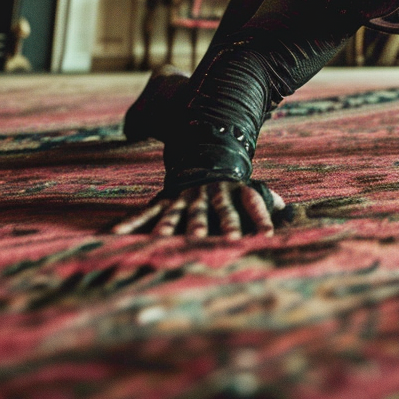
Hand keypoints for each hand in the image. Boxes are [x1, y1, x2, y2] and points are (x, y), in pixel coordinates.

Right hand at [112, 180, 284, 238]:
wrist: (201, 154)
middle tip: (218, 244)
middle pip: (215, 212)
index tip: (268, 234)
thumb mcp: (248, 187)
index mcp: (233, 190)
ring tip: (162, 244)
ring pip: (178, 216)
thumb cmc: (228, 185)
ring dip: (170, 231)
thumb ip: (264, 199)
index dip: (260, 217)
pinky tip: (113, 237)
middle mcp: (209, 194)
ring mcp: (185, 198)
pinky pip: (144, 215)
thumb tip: (285, 207)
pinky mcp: (163, 201)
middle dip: (216, 228)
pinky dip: (129, 226)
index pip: (251, 202)